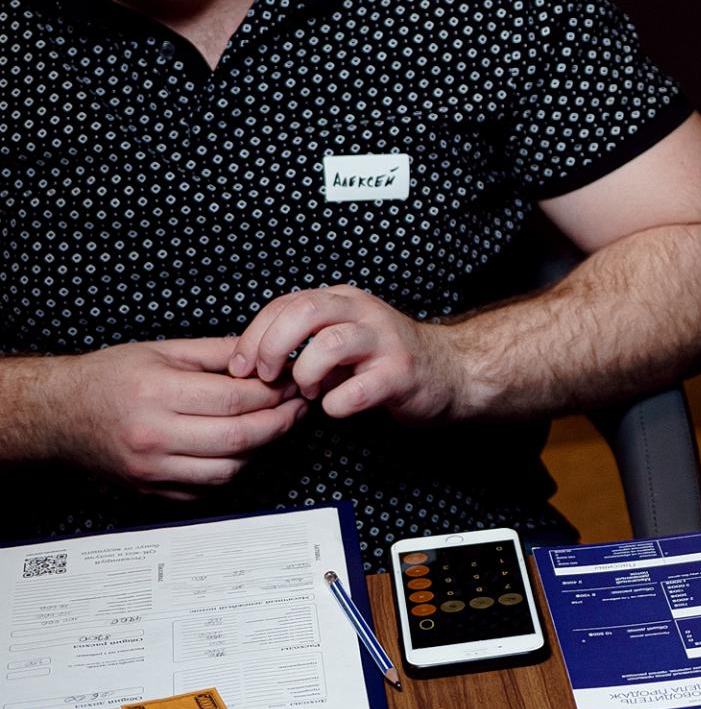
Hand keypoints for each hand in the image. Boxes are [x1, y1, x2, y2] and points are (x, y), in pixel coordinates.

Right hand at [54, 338, 307, 498]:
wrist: (59, 414)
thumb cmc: (110, 377)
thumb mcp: (163, 349)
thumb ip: (218, 352)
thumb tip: (267, 356)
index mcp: (157, 394)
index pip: (236, 401)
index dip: (275, 394)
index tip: (293, 384)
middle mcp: (153, 437)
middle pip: (239, 438)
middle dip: (280, 423)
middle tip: (298, 407)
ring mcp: (151, 470)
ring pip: (228, 470)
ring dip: (261, 450)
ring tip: (275, 426)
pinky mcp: (150, 490)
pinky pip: (207, 489)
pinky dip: (233, 470)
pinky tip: (242, 448)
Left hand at [227, 286, 462, 422]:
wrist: (452, 372)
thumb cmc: (387, 359)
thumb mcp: (343, 336)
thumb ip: (304, 340)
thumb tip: (251, 360)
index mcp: (344, 301)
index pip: (285, 304)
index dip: (254, 335)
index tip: (241, 366)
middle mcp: (364, 313)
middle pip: (304, 312)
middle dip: (272, 347)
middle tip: (265, 376)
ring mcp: (385, 341)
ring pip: (329, 345)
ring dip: (305, 374)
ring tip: (309, 391)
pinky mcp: (400, 374)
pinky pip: (354, 391)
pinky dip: (335, 405)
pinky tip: (337, 407)